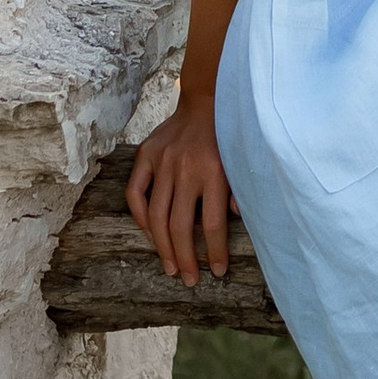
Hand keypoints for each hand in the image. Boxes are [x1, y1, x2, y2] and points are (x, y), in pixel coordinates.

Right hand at [125, 99, 235, 283]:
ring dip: (162, 247)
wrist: (207, 99)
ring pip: (156, 216)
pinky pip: (136, 194)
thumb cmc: (229, 136)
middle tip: (189, 279)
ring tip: (170, 267)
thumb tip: (235, 220)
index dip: (214, 252)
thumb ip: (239, 192)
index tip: (216, 272)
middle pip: (181, 227)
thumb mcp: (242, 162)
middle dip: (186, 258)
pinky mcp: (146, 154)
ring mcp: (163, 162)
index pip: (213, 225)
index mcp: (214, 172)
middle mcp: (186, 169)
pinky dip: (140, 217)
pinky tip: (150, 234)